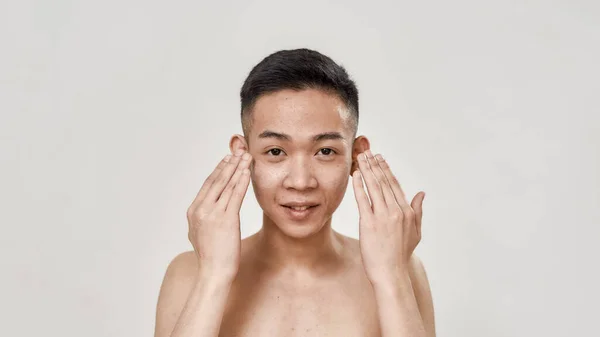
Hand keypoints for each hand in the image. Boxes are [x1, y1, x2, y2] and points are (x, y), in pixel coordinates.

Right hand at [186, 150, 252, 280]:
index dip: (218, 170)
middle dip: (228, 164)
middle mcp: (201, 209)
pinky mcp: (225, 219)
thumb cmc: (211, 257)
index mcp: (194, 211)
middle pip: (216, 180)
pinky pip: (235, 195)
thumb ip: (203, 220)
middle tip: (237, 151)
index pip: (207, 185)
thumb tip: (206, 213)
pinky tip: (246, 172)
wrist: (214, 271)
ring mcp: (212, 213)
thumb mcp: (200, 234)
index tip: (227, 159)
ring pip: (226, 185)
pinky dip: (241, 181)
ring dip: (237, 168)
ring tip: (245, 157)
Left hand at [352, 150, 424, 285]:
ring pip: (374, 187)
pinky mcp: (369, 223)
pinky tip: (356, 174)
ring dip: (367, 170)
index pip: (395, 185)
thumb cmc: (401, 254)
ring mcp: (382, 216)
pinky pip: (363, 199)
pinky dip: (359, 185)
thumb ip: (418, 211)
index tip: (380, 159)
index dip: (386, 170)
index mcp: (407, 211)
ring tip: (360, 158)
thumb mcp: (415, 232)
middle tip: (367, 152)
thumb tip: (421, 193)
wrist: (390, 272)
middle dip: (375, 165)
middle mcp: (396, 211)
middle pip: (384, 182)